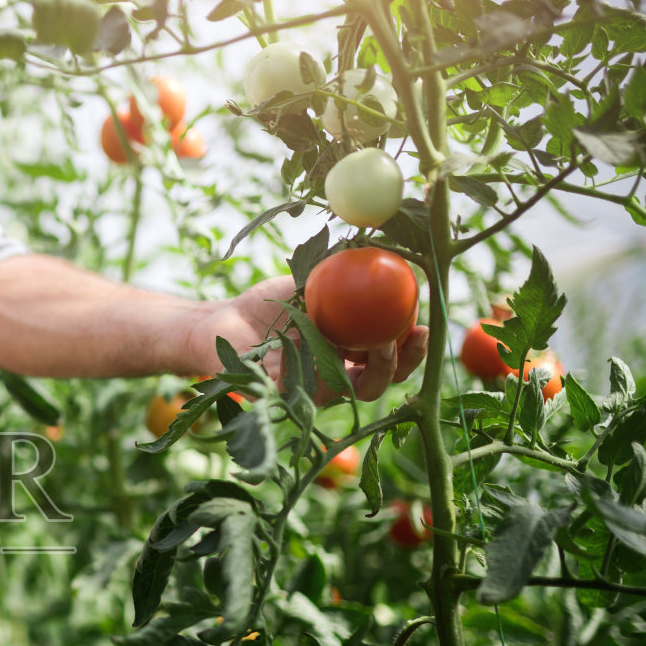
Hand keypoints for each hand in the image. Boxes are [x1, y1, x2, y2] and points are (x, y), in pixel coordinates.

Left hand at [192, 275, 429, 401]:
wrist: (221, 320)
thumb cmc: (268, 304)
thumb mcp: (311, 283)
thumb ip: (344, 276)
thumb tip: (385, 250)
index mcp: (345, 353)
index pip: (388, 357)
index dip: (410, 346)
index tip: (424, 324)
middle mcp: (332, 377)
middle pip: (378, 381)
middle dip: (403, 363)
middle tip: (411, 337)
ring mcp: (309, 389)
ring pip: (352, 391)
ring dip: (376, 370)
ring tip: (381, 345)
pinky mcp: (282, 395)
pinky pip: (309, 390)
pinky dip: (324, 371)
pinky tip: (332, 351)